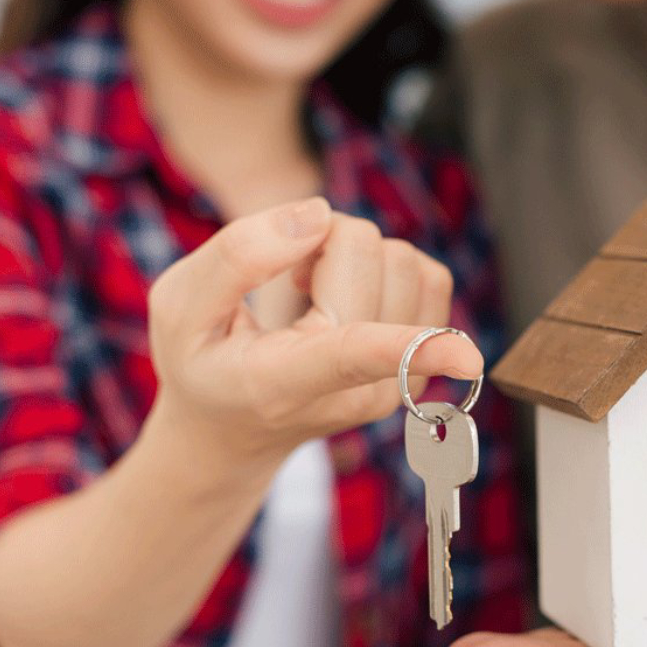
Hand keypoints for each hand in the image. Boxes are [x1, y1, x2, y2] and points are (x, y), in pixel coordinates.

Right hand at [145, 196, 478, 473]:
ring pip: (408, 260)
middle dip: (326, 240)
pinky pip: (428, 278)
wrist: (230, 432)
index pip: (355, 356)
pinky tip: (341, 298)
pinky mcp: (419, 370)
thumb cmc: (202, 364)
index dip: (411, 345)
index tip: (468, 357)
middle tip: (286, 280)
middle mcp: (354, 392)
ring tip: (310, 292)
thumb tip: (318, 214)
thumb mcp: (178, 307)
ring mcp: (395, 387)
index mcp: (286, 382)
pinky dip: (385, 268)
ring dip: (357, 255)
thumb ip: (237, 256)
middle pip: (376, 255)